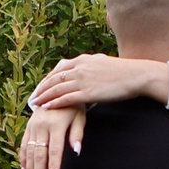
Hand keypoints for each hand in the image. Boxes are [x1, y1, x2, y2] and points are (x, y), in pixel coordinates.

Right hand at [20, 103, 85, 168]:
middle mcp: (41, 127)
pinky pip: (24, 146)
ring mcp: (32, 127)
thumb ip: (77, 134)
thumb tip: (77, 151)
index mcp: (56, 125)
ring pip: (29, 153)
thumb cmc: (72, 106)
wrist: (55, 89)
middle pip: (39, 155)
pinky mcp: (28, 128)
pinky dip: (23, 160)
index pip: (54, 151)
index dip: (53, 168)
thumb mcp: (80, 116)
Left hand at [29, 54, 168, 111]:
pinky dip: (54, 103)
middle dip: (41, 88)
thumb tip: (87, 66)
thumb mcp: (103, 62)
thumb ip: (91, 65)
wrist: (136, 75)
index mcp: (82, 60)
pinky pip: (66, 99)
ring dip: (44, 97)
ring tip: (35, 104)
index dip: (48, 79)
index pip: (59, 69)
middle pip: (54, 79)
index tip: (41, 86)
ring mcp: (83, 80)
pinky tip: (47, 108)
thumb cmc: (123, 71)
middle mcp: (79, 68)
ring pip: (57, 89)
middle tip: (33, 97)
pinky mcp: (88, 93)